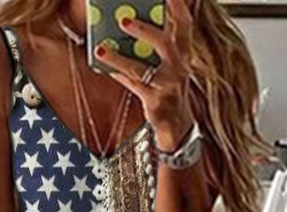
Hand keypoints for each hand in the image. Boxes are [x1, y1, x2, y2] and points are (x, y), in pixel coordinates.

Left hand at [94, 0, 196, 150]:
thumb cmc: (167, 86)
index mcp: (183, 53)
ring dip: (120, 58)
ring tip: (101, 49)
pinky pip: (133, 86)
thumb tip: (125, 22)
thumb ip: (153, 44)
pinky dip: (118, 75)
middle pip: (165, 43)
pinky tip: (104, 66)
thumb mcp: (167, 63)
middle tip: (122, 19)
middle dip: (144, 30)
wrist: (177, 124)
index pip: (184, 25)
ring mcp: (168, 86)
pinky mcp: (156, 102)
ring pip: (142, 69)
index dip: (178, 7)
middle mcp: (179, 67)